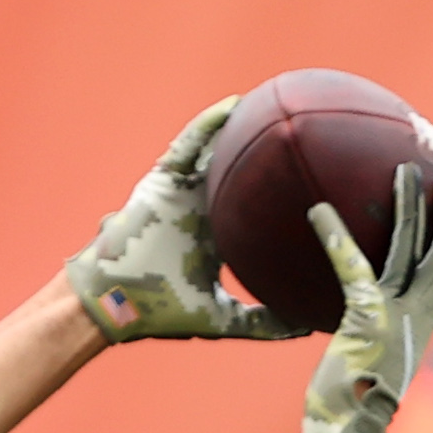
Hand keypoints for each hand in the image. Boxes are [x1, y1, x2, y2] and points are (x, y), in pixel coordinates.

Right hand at [66, 101, 297, 343]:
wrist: (116, 303)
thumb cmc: (161, 312)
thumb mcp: (221, 318)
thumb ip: (261, 323)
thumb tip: (305, 328)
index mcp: (215, 235)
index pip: (252, 208)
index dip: (279, 195)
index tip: (316, 182)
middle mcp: (200, 207)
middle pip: (237, 172)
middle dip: (264, 153)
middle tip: (304, 130)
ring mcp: (181, 190)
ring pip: (214, 151)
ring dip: (239, 127)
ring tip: (273, 103)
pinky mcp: (162, 180)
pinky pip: (188, 145)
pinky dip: (207, 125)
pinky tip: (233, 106)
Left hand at [302, 161, 432, 432]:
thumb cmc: (354, 416)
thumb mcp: (373, 372)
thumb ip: (374, 344)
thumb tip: (357, 338)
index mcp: (424, 332)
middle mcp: (418, 320)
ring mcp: (395, 317)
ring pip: (411, 248)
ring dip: (409, 206)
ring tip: (404, 172)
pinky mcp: (367, 317)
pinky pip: (353, 265)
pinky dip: (336, 236)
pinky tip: (319, 210)